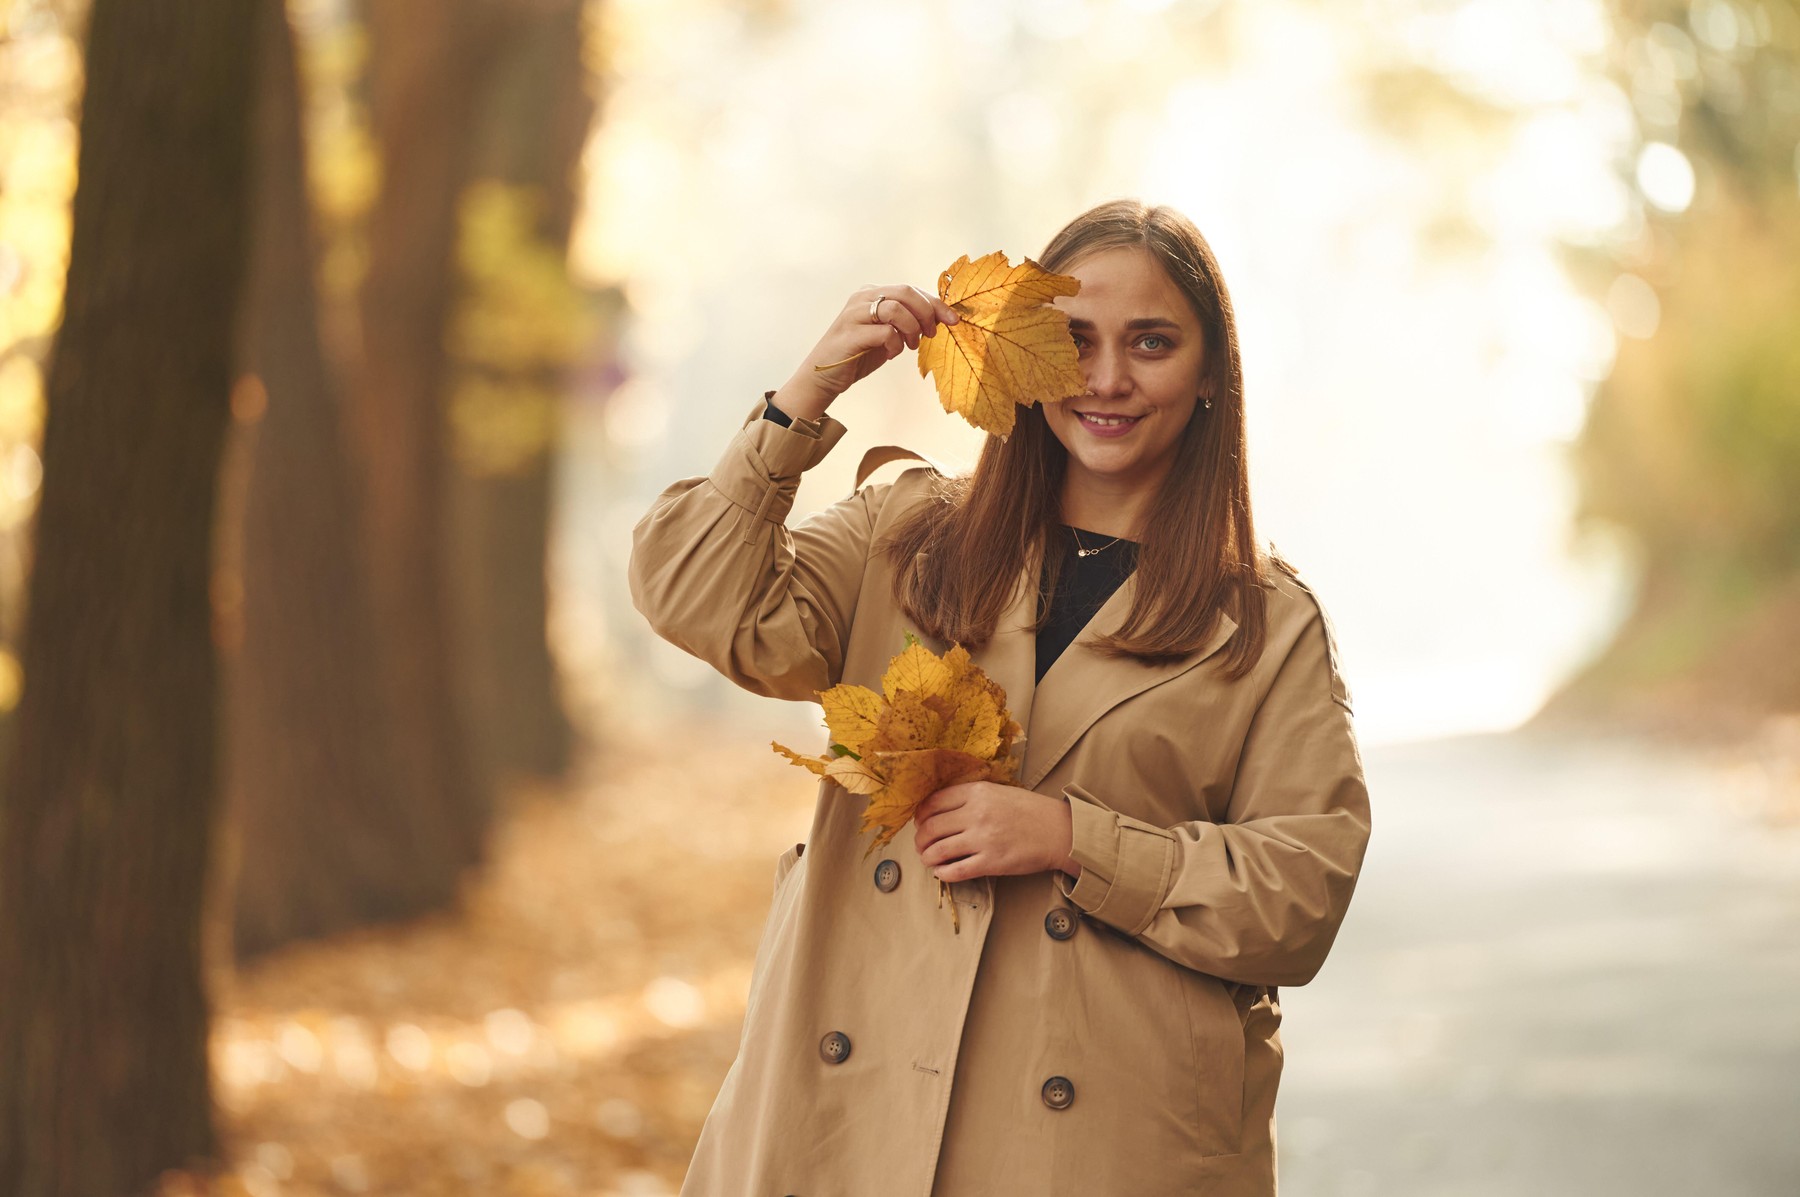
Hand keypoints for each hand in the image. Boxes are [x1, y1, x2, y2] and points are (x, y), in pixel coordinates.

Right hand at [768, 283, 960, 421]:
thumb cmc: (858, 355)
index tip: (954, 320)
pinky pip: (884, 332)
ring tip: (911, 345)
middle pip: (905, 292)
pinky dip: (895, 344)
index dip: (936, 303)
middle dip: (927, 313)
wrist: (823, 377)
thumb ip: (907, 323)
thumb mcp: (887, 335)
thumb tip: (939, 318)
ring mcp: (854, 314)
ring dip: (911, 328)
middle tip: (931, 334)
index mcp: (872, 294)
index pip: (910, 289)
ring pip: (895, 308)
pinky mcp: (850, 334)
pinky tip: (892, 354)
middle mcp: (862, 298)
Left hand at [913, 780, 1080, 883]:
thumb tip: (940, 810)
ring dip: (927, 857)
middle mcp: (976, 814)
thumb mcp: (999, 791)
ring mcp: (983, 839)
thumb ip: (971, 797)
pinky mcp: (991, 862)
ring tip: (928, 859)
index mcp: (977, 792)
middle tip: (921, 845)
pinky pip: (955, 871)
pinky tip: (941, 872)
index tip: (921, 823)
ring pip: (937, 850)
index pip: (933, 802)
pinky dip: (942, 873)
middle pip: (930, 827)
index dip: (920, 815)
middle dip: (920, 839)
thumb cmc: (1030, 811)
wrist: (1059, 831)